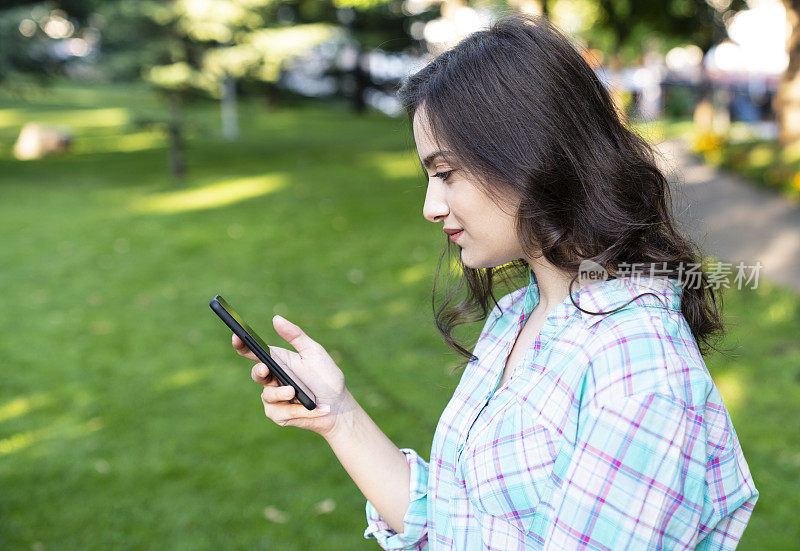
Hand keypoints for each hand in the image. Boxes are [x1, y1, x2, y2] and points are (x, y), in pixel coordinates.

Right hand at [232, 314, 351, 437]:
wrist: (338, 405)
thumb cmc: (326, 377)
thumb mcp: (313, 352)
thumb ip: (295, 336)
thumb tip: (276, 318)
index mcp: (277, 361)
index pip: (253, 352)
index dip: (242, 344)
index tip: (237, 336)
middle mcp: (272, 380)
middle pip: (256, 374)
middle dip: (259, 372)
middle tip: (266, 369)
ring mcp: (274, 399)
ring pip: (268, 395)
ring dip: (282, 394)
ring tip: (295, 392)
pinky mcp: (279, 415)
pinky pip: (281, 412)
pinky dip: (299, 410)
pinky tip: (314, 408)